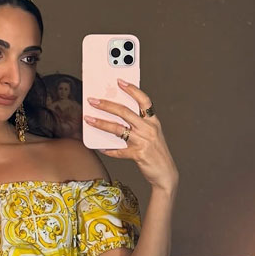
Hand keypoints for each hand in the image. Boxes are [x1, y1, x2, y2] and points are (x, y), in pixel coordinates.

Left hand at [84, 79, 177, 194]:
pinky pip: (118, 150)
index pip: (144, 100)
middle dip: (107, 104)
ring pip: (117, 129)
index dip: (132, 89)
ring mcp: (143, 141)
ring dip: (101, 123)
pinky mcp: (138, 154)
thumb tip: (116, 117)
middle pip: (125, 111)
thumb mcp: (152, 135)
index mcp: (153, 121)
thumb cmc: (156, 153)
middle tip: (93, 100)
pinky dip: (108, 150)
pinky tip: (100, 148)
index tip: (120, 81)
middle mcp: (149, 129)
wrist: (165, 173)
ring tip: (89, 119)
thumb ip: (138, 126)